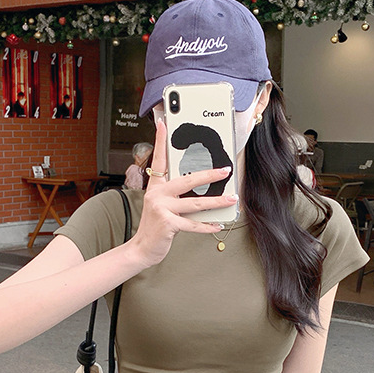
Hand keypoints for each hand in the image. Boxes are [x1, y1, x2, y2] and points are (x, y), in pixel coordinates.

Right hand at [128, 117, 237, 267]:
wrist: (142, 248)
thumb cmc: (155, 226)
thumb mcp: (162, 206)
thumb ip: (177, 196)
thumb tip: (201, 191)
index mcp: (156, 187)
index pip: (159, 159)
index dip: (160, 141)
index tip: (163, 124)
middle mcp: (158, 195)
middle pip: (188, 180)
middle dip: (209, 175)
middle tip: (225, 170)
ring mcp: (162, 208)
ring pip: (195, 203)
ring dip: (216, 202)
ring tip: (231, 199)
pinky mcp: (168, 224)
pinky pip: (193, 224)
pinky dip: (207, 226)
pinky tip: (218, 224)